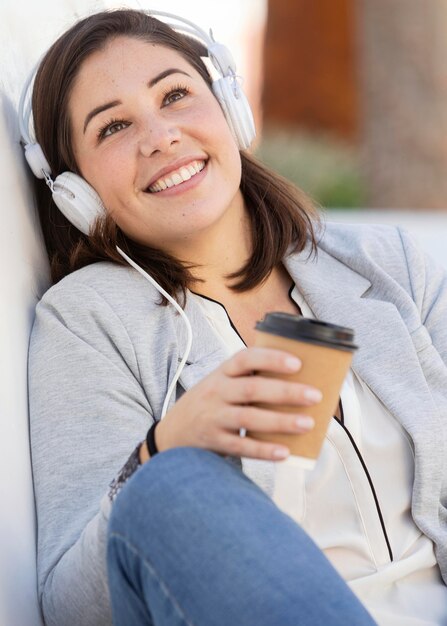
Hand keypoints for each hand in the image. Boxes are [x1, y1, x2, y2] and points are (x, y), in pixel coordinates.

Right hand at [154, 347, 321, 460]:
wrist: (171, 433)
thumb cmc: (210, 403)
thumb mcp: (222, 383)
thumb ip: (250, 379)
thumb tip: (302, 381)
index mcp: (222, 373)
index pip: (245, 358)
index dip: (271, 358)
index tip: (297, 362)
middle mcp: (216, 392)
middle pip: (252, 389)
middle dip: (286, 392)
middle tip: (315, 395)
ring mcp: (213, 418)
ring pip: (248, 419)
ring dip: (280, 421)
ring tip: (308, 424)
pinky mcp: (214, 442)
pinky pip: (241, 447)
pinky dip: (264, 450)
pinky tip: (285, 452)